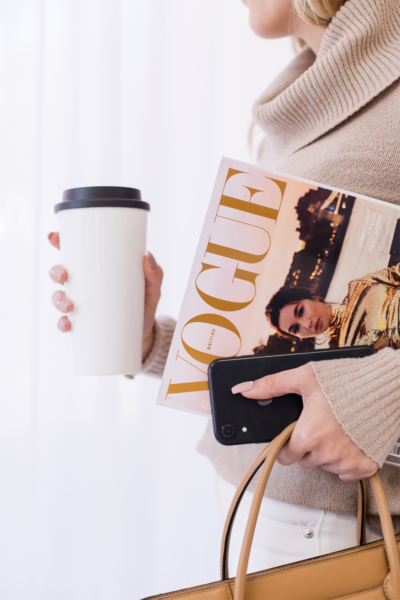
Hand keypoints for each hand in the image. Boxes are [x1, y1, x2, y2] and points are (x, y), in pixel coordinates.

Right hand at [48, 232, 162, 360]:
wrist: (144, 333)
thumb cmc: (144, 303)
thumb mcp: (152, 288)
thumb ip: (154, 274)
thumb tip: (148, 258)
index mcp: (95, 269)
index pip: (74, 252)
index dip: (59, 242)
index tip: (54, 237)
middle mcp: (83, 285)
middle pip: (59, 273)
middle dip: (56, 272)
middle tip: (64, 276)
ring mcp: (80, 304)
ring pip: (58, 297)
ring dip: (58, 300)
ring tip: (69, 306)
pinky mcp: (82, 324)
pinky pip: (65, 322)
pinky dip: (62, 324)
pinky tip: (67, 324)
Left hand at [232, 364, 377, 481]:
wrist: (383, 388)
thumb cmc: (346, 382)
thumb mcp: (304, 378)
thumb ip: (272, 385)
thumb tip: (245, 388)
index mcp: (308, 435)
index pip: (286, 455)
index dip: (287, 445)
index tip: (293, 437)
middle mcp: (326, 452)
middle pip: (306, 460)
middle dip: (307, 446)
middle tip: (318, 425)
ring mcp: (347, 462)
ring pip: (326, 466)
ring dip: (327, 453)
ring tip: (336, 429)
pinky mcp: (365, 466)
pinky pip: (347, 473)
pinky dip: (346, 461)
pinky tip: (349, 441)